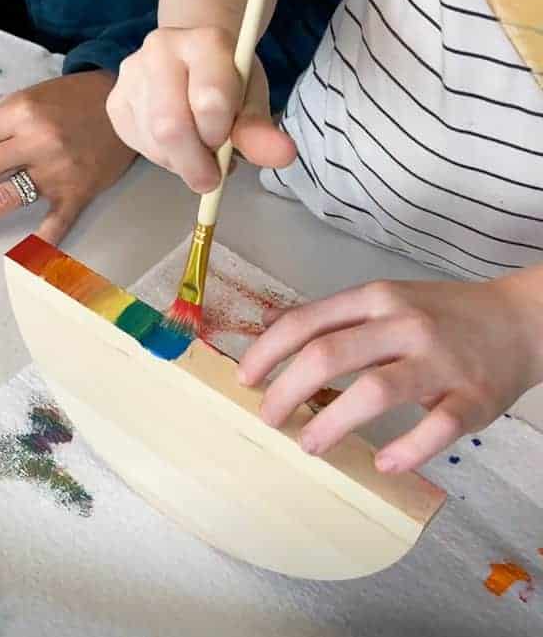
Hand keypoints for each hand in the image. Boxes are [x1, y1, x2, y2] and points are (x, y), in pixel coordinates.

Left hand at [0, 71, 135, 244]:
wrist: (126, 105)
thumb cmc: (72, 101)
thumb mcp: (30, 99)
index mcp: (19, 113)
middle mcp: (35, 141)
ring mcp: (57, 171)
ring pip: (3, 198)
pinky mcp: (78, 192)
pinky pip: (54, 223)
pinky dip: (37, 243)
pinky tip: (16, 262)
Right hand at [106, 26, 295, 193]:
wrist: (191, 54)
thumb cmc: (226, 79)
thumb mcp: (251, 99)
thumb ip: (260, 129)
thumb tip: (283, 156)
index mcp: (203, 40)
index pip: (209, 101)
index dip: (220, 133)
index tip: (227, 140)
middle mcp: (159, 50)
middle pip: (170, 127)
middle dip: (194, 163)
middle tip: (210, 177)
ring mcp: (130, 75)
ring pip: (152, 142)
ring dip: (179, 163)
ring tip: (197, 152)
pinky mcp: (115, 101)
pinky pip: (136, 145)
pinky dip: (160, 157)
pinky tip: (174, 145)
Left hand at [238, 270, 542, 472]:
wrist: (523, 320)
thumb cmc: (442, 313)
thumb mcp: (384, 298)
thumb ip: (332, 314)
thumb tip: (269, 326)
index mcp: (376, 298)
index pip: (306, 322)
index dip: (268, 352)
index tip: (245, 378)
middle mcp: (405, 324)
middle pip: (329, 355)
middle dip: (287, 390)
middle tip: (269, 418)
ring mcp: (441, 361)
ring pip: (376, 390)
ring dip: (333, 422)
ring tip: (309, 444)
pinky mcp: (474, 398)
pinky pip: (436, 428)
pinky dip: (407, 450)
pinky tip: (383, 463)